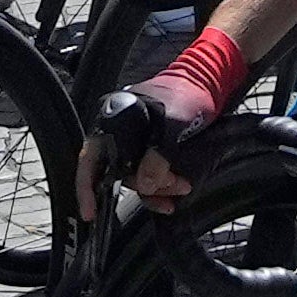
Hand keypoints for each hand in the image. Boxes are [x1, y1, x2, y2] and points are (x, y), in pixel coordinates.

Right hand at [85, 19, 246, 214]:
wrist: (210, 85)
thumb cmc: (188, 94)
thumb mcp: (173, 124)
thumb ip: (158, 155)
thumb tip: (145, 186)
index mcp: (113, 119)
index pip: (90, 158)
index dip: (86, 186)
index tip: (90, 211)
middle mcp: (118, 134)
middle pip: (117, 173)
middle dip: (143, 186)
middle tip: (171, 186)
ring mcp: (135, 145)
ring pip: (135, 179)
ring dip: (157, 189)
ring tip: (180, 187)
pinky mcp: (150, 154)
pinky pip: (147, 179)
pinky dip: (159, 190)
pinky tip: (171, 197)